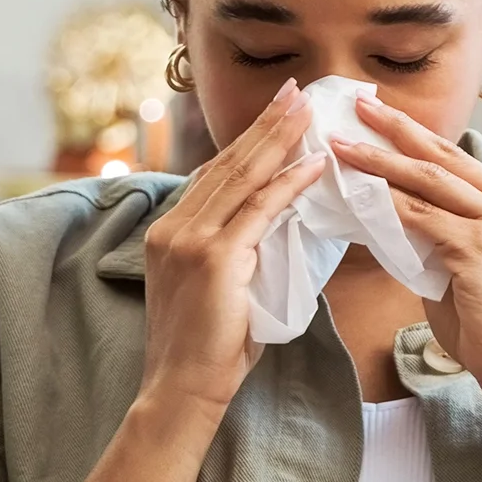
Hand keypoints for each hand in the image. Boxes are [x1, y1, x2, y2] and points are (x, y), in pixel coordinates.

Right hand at [138, 77, 327, 419]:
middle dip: (265, 124)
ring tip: (308, 111)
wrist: (181, 390)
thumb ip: (235, 250)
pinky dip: (288, 183)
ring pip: (242, 177)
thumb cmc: (207, 349)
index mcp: (168, 230)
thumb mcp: (217, 287)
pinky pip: (258, 210)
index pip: (214, 174)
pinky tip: (313, 164)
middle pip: (227, 163)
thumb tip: (276, 223)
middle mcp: (173, 226)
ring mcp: (189, 240)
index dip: (247, 141)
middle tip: (296, 92)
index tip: (276, 113)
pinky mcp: (214, 258)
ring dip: (279, 140)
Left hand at [330, 95, 481, 438]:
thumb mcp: (473, 269)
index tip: (384, 119)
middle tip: (359, 104)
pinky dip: (383, 203)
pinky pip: (420, 218)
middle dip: (396, 129)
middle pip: (444, 157)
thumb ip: (443, 237)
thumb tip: (395, 216)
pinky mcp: (481, 248)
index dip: (419, 138)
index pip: (460, 161)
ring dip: (378, 161)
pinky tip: (355, 193)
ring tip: (342, 145)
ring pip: (428, 182)